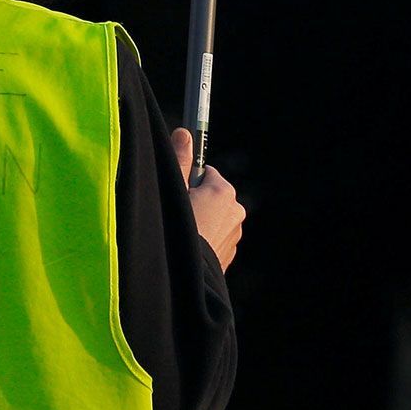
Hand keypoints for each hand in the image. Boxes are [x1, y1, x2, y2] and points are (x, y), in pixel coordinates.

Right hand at [173, 129, 244, 271]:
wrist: (185, 276)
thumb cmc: (177, 228)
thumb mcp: (174, 191)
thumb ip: (180, 161)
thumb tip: (184, 133)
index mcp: (223, 191)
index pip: (205, 173)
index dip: (188, 182)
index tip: (178, 193)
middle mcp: (236, 211)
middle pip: (212, 196)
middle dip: (197, 202)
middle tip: (178, 215)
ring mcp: (235, 234)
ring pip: (214, 219)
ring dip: (201, 223)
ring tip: (183, 235)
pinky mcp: (230, 254)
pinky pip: (216, 239)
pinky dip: (205, 241)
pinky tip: (191, 248)